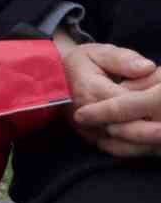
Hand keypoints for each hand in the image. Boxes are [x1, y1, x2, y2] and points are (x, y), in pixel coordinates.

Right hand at [56, 31, 159, 156]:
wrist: (51, 78)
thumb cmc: (80, 63)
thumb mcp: (98, 52)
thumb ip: (124, 59)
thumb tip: (149, 67)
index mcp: (92, 91)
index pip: (129, 102)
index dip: (153, 101)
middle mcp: (90, 116)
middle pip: (131, 129)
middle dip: (155, 130)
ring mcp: (90, 131)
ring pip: (126, 144)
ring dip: (149, 142)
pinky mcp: (92, 140)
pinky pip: (119, 150)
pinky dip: (139, 149)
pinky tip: (154, 144)